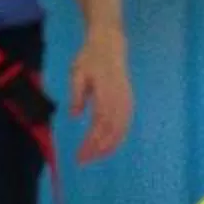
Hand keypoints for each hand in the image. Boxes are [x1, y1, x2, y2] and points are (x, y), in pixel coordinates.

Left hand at [67, 25, 133, 163]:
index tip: (79, 155)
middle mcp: (119, 99)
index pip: (99, 126)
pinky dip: (119, 137)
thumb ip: (77, 95)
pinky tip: (110, 145)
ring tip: (96, 157)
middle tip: (83, 161)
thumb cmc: (90, 57)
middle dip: (98, 149)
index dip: (90, 143)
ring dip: (109, 146)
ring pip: (121, 130)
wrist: (110, 43)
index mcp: (105, 93)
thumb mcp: (77, 73)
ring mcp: (126, 100)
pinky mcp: (128, 99)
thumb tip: (74, 116)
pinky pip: (126, 123)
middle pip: (111, 132)